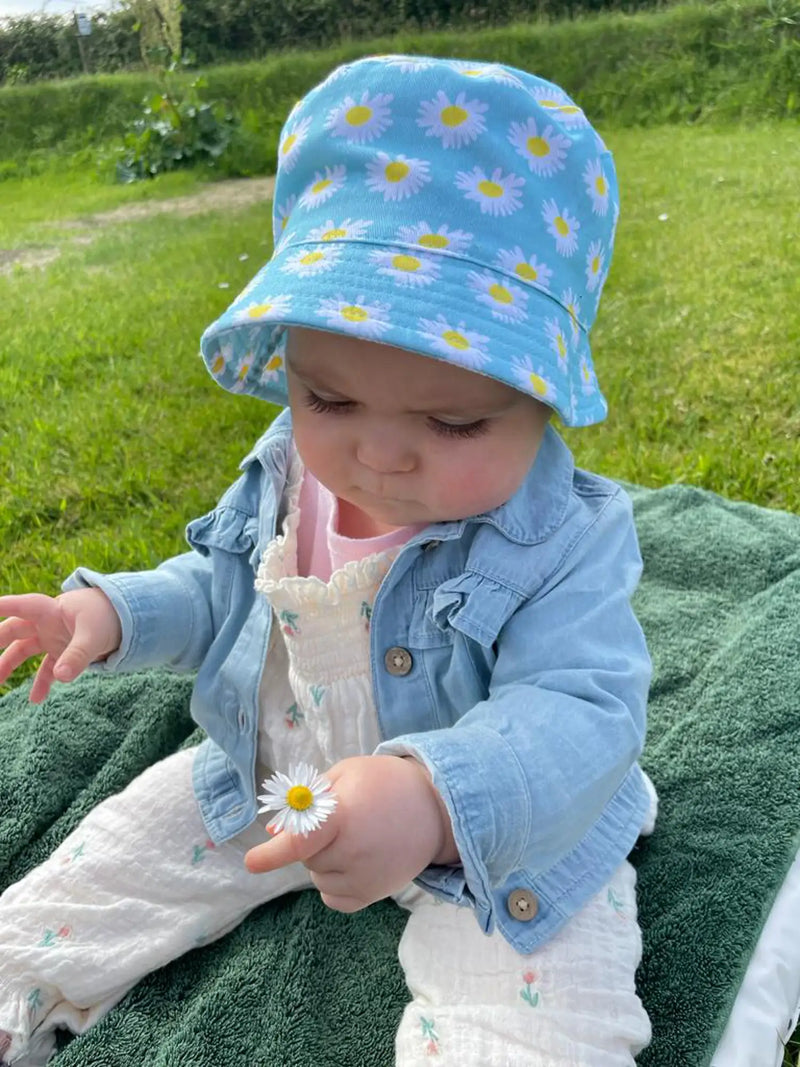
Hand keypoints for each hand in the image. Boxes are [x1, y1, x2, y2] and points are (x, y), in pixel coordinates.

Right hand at [0, 589, 121, 702]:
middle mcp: (47, 623)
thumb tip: (61, 677)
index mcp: (52, 611)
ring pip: (23, 650)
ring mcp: (53, 637)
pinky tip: (36, 700)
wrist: (128, 617)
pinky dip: (41, 683)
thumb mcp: (94, 636)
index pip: (22, 607)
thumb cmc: (109, 618)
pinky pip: (46, 669)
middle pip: (13, 630)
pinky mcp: (62, 652)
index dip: (3, 607)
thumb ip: (77, 656)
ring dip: (8, 666)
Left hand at [245, 754, 458, 912]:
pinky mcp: (373, 895)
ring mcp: (365, 878)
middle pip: (307, 858)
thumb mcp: (345, 775)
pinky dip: (334, 883)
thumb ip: (307, 801)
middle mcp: (353, 852)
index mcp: (344, 817)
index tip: (251, 863)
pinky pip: (334, 898)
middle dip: (314, 841)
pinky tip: (354, 862)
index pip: (302, 840)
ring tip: (356, 838)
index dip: (273, 853)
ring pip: (318, 878)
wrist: (436, 808)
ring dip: (325, 861)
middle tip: (343, 821)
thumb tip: (273, 832)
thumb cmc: (385, 783)